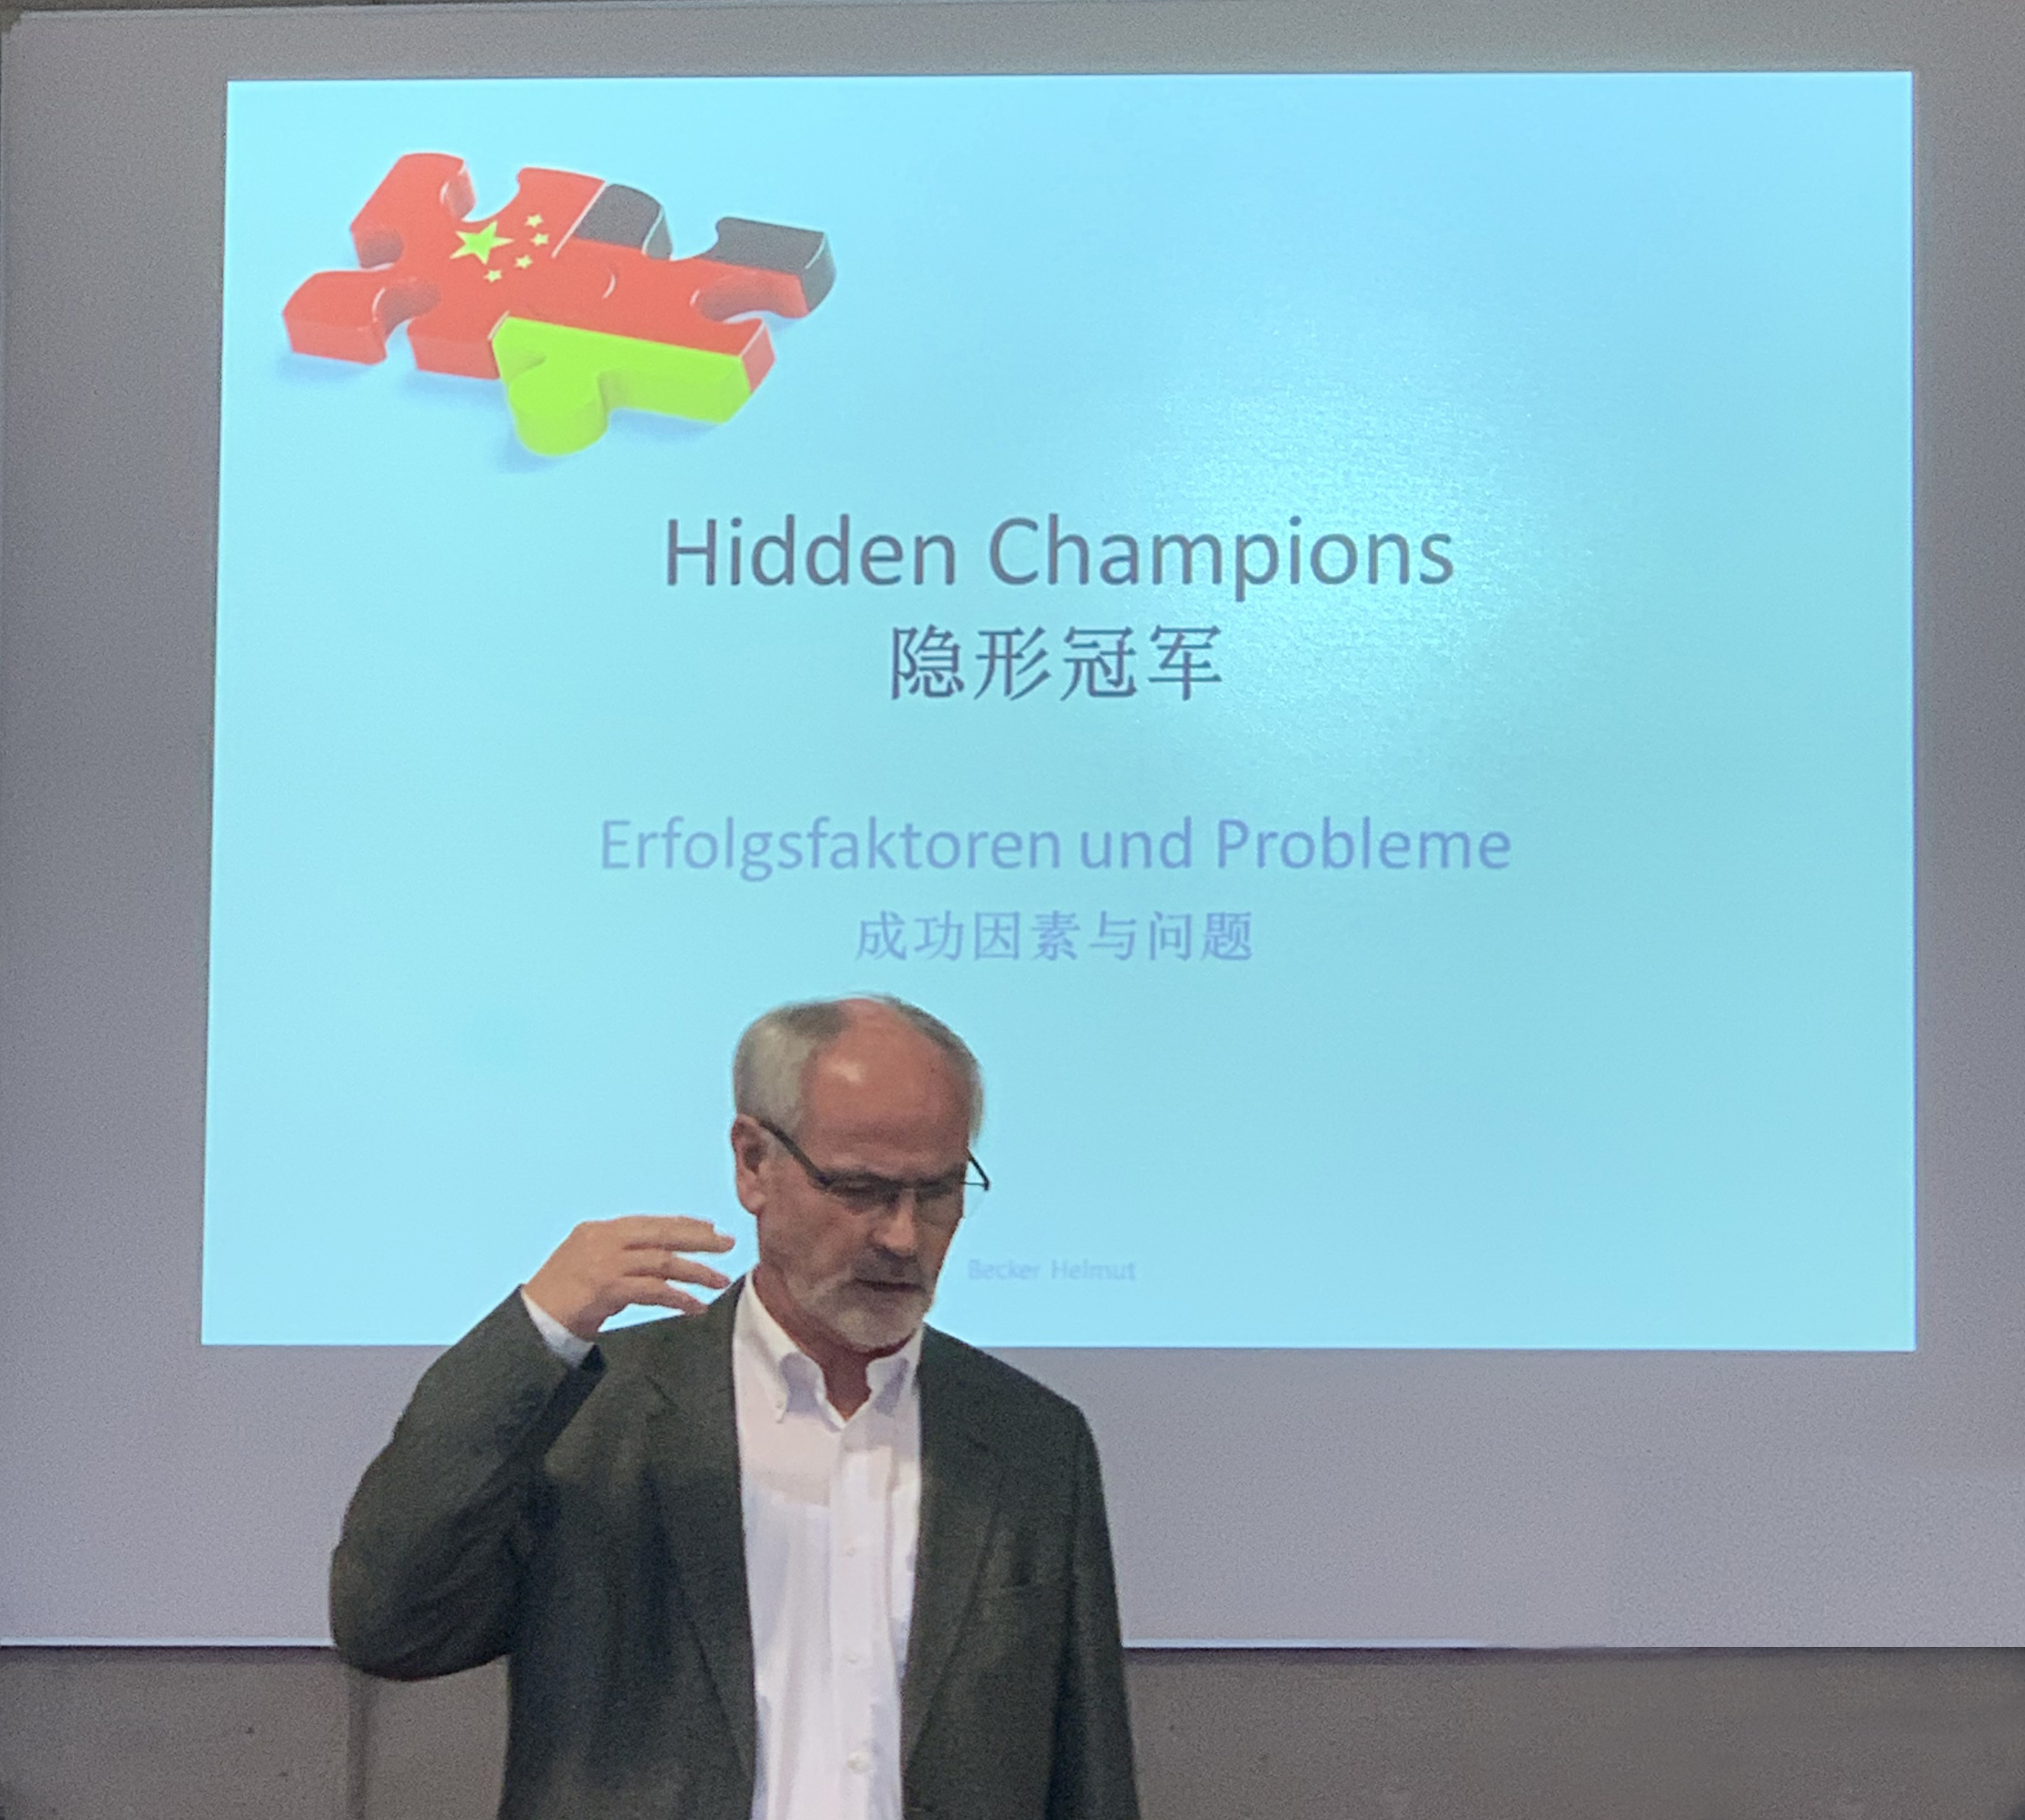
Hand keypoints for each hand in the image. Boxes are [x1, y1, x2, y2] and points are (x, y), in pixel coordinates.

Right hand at [524, 1215, 736, 1340]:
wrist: (531, 1321)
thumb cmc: (561, 1296)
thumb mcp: (589, 1263)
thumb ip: (622, 1256)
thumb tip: (661, 1258)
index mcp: (599, 1230)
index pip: (650, 1222)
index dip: (683, 1224)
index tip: (710, 1226)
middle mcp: (603, 1240)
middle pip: (661, 1234)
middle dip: (698, 1238)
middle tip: (727, 1244)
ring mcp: (605, 1263)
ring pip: (662, 1261)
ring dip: (695, 1271)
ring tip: (719, 1280)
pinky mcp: (606, 1289)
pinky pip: (653, 1290)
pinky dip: (678, 1297)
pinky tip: (696, 1306)